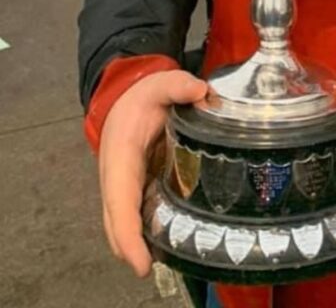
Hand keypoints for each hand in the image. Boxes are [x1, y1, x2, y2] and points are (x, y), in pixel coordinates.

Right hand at [98, 70, 207, 275]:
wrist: (125, 98)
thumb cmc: (142, 97)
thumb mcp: (159, 84)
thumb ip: (178, 85)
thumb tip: (201, 92)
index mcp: (120, 157)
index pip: (121, 201)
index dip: (128, 235)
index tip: (140, 263)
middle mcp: (117, 178)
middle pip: (117, 224)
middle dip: (132, 249)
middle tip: (153, 270)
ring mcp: (123, 187)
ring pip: (125, 224)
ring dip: (138, 245)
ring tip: (167, 260)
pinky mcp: (135, 189)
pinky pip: (136, 216)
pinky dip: (145, 233)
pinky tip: (169, 242)